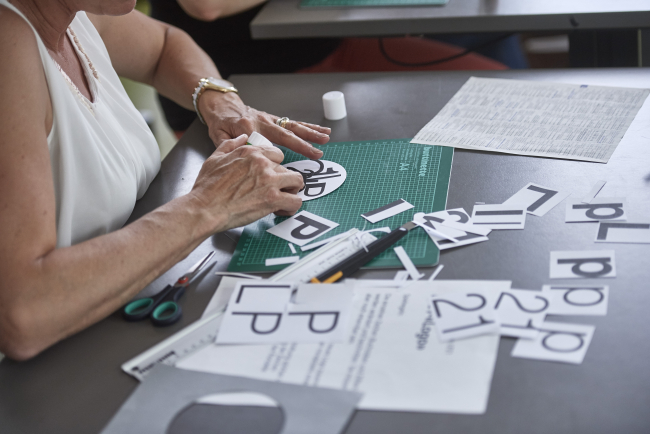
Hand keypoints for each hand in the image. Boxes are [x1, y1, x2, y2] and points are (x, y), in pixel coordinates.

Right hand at [189, 134, 304, 232]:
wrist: (204, 208)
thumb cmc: (207, 188)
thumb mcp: (215, 158)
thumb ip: (230, 145)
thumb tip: (242, 138)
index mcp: (250, 152)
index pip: (277, 154)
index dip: (275, 167)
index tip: (271, 176)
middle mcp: (262, 163)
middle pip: (287, 168)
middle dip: (283, 181)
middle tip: (276, 191)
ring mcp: (269, 180)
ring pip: (297, 181)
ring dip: (292, 191)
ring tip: (284, 200)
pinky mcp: (273, 198)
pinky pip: (295, 201)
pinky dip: (291, 207)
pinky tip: (282, 210)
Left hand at [199, 91, 329, 159]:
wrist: (222, 104)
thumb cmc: (220, 121)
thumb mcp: (217, 135)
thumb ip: (227, 146)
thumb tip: (238, 157)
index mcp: (248, 127)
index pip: (263, 144)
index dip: (272, 155)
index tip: (283, 168)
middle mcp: (263, 122)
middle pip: (285, 134)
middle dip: (302, 144)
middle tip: (317, 153)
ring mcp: (271, 119)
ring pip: (293, 126)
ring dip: (311, 133)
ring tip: (326, 137)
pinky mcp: (275, 119)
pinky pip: (294, 123)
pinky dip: (309, 127)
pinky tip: (322, 130)